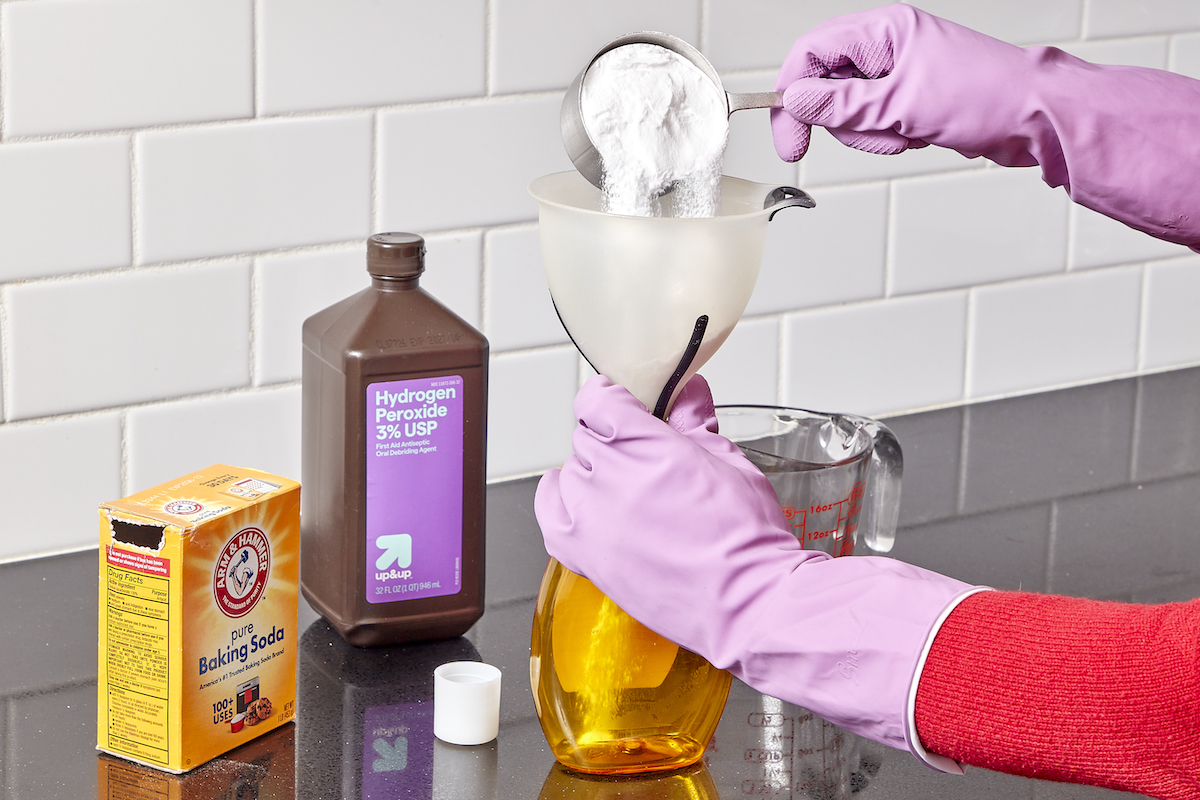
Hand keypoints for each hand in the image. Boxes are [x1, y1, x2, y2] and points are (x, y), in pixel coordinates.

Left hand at [536, 374, 979, 757]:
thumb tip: (688, 390)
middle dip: (613, 438)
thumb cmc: (747, 539)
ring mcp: (592, 519)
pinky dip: (563, 503)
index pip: (598, 399)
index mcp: (646, 446)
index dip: (614, 396)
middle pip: (586, 436)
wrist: (748, 603)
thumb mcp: (729, 461)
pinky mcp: (585, 555)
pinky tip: (586, 504)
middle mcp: (610, 479)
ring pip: (569, 473)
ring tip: (629, 489)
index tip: (627, 403)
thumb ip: (696, 421)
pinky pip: (552, 514)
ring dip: (592, 473)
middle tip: (646, 454)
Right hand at [770, 4, 1041, 161]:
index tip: (791, 137)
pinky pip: (874, 120)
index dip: (792, 95)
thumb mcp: (900, 105)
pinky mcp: (909, 96)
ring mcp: (899, 71)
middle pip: (827, 83)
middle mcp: (888, 45)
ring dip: (869, 132)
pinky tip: (916, 135)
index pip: (811, 53)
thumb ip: (841, 105)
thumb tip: (797, 100)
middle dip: (842, 120)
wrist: (1036, 117)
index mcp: (884, 30)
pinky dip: (887, 135)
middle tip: (870, 134)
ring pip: (849, 108)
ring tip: (905, 133)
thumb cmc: (986, 97)